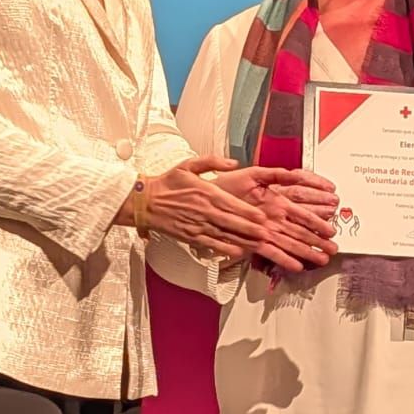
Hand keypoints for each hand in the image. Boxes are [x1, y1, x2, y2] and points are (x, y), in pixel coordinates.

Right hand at [137, 156, 270, 255]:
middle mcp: (204, 211)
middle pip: (232, 222)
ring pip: (225, 235)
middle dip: (251, 230)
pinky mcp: (191, 237)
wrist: (145, 202)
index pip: (232, 204)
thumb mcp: (189, 165)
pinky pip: (212, 245)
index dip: (248, 212)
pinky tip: (238, 252)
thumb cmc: (167, 183)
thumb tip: (233, 162)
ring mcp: (198, 226)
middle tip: (267, 234)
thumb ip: (212, 161)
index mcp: (206, 193)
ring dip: (243, 241)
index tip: (262, 217)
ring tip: (259, 245)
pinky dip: (225, 249)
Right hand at [211, 167, 338, 272]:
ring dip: (305, 254)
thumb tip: (294, 175)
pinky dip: (283, 261)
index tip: (330, 230)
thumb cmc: (225, 186)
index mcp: (272, 201)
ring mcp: (258, 233)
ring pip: (287, 246)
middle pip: (298, 233)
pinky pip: (269, 255)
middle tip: (332, 250)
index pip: (301, 214)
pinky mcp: (248, 243)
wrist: (200, 201)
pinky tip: (296, 266)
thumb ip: (275, 174)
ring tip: (320, 260)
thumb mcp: (252, 172)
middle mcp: (268, 219)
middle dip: (317, 243)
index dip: (318, 223)